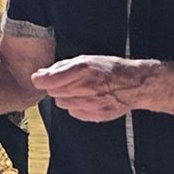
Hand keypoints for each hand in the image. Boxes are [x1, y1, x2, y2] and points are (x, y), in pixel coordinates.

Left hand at [32, 54, 157, 122]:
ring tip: (80, 90)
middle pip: (53, 92)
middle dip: (56, 87)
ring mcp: (92, 102)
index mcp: (83, 68)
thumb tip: (41, 74)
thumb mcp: (87, 59)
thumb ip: (62, 67)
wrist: (135, 83)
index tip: (39, 78)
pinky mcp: (96, 114)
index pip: (48, 80)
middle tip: (68, 82)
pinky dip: (76, 107)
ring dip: (66, 97)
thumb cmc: (109, 69)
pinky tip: (88, 99)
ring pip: (62, 103)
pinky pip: (74, 113)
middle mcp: (86, 86)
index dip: (40, 79)